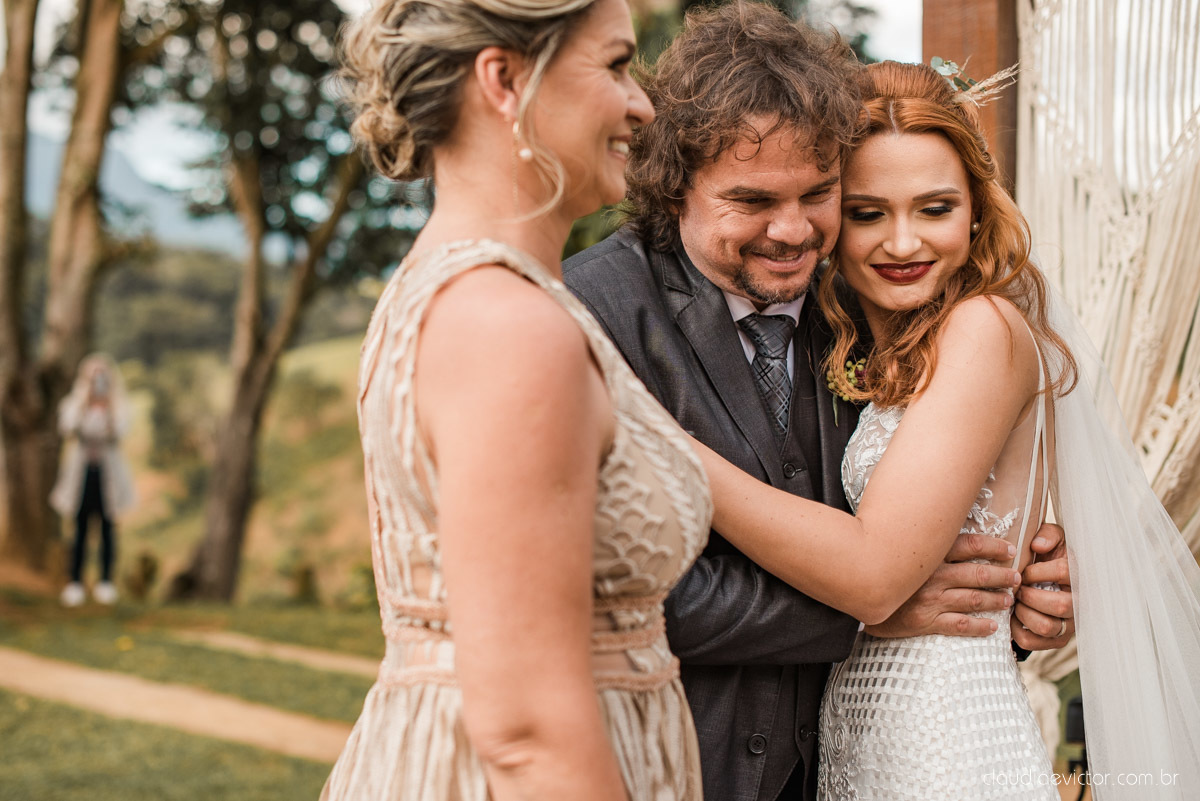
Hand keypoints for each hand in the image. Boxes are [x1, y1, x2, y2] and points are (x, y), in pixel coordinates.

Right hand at [865, 533, 1020, 638]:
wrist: (857, 598)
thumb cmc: (880, 570)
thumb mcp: (900, 550)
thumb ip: (924, 543)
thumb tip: (948, 532)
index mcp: (927, 555)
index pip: (969, 545)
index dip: (993, 547)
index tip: (1009, 550)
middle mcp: (931, 576)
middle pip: (977, 574)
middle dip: (1002, 576)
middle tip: (1016, 578)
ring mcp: (929, 600)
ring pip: (973, 599)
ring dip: (995, 600)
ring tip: (1008, 600)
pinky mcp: (924, 621)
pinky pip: (960, 625)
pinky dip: (980, 627)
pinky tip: (992, 627)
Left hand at [1011, 523, 1074, 649]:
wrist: (1050, 580)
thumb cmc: (1049, 557)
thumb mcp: (1052, 539)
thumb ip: (1048, 535)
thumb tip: (1037, 545)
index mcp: (1079, 575)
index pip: (1063, 572)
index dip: (1037, 571)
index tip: (1024, 571)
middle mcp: (1079, 602)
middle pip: (1059, 604)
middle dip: (1030, 595)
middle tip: (1017, 589)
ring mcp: (1069, 624)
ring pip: (1047, 626)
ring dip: (1024, 614)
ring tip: (1016, 603)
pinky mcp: (1056, 640)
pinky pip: (1033, 642)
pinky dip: (1017, 631)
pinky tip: (1013, 617)